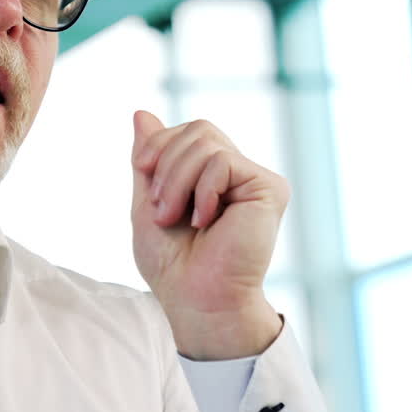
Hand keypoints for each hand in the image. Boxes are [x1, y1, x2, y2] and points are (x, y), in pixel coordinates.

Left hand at [130, 111, 286, 359]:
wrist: (196, 299)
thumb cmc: (173, 262)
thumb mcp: (148, 200)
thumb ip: (148, 158)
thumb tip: (141, 113)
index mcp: (212, 175)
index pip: (187, 131)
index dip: (158, 145)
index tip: (142, 174)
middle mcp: (238, 173)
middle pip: (197, 129)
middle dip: (165, 164)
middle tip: (161, 209)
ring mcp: (255, 180)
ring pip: (207, 142)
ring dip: (177, 180)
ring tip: (175, 217)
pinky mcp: (270, 189)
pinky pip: (224, 161)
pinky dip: (202, 190)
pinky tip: (206, 221)